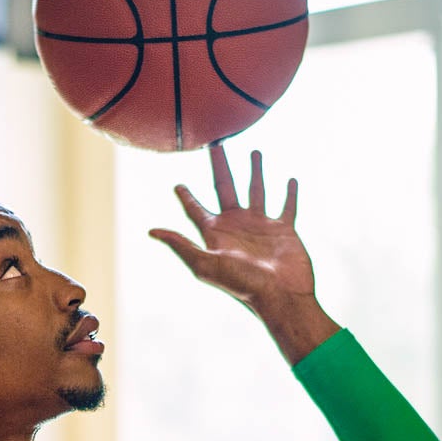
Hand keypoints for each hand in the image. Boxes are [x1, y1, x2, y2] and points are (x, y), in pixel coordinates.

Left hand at [149, 145, 312, 311]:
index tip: (177, 184)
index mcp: (216, 233)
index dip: (186, 197)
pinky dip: (290, 193)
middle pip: (225, 187)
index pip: (196, 210)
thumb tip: (151, 230)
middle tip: (214, 143)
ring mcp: (261, 227)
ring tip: (254, 151)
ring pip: (257, 190)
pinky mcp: (284, 230)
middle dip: (220, 166)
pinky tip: (291, 179)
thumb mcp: (206, 264)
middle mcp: (237, 226)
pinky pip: (287, 206)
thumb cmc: (242, 284)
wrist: (280, 297)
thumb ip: (181, 244)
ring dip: (255, 171)